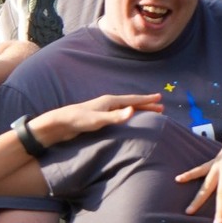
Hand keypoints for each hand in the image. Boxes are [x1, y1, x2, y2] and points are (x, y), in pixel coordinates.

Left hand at [29, 93, 163, 146]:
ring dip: (138, 110)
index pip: (133, 100)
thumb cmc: (78, 120)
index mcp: (110, 101)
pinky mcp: (99, 118)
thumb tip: (133, 111)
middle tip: (161, 107)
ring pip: (126, 109)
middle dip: (146, 105)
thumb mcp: (98, 120)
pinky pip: (119, 115)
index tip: (160, 98)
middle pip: (132, 103)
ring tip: (148, 113)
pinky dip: (129, 116)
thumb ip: (115, 117)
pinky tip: (129, 121)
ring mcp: (104, 110)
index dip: (147, 100)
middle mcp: (108, 104)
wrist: (61, 123)